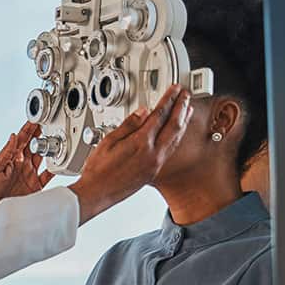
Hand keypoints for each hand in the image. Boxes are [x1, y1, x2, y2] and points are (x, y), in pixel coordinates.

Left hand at [0, 121, 55, 207]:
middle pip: (33, 145)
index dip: (28, 129)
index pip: (21, 140)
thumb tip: (12, 137)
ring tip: (55, 138)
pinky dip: (54, 169)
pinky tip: (58, 163)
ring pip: (42, 157)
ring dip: (48, 148)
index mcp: (10, 159)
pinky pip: (47, 175)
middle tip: (48, 123)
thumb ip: (5, 154)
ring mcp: (29, 175)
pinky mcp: (35, 186)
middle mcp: (21, 165)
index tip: (35, 119)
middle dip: (40, 134)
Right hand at [68, 85, 192, 223]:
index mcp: (141, 143)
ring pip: (176, 139)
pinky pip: (171, 149)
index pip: (160, 115)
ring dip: (183, 122)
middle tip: (185, 96)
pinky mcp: (154, 172)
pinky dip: (177, 137)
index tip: (174, 90)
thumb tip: (143, 112)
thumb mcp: (109, 140)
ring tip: (187, 110)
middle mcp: (153, 154)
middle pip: (174, 125)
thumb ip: (129, 124)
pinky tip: (176, 133)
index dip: (169, 100)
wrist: (97, 193)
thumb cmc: (98, 170)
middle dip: (181, 108)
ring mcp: (155, 164)